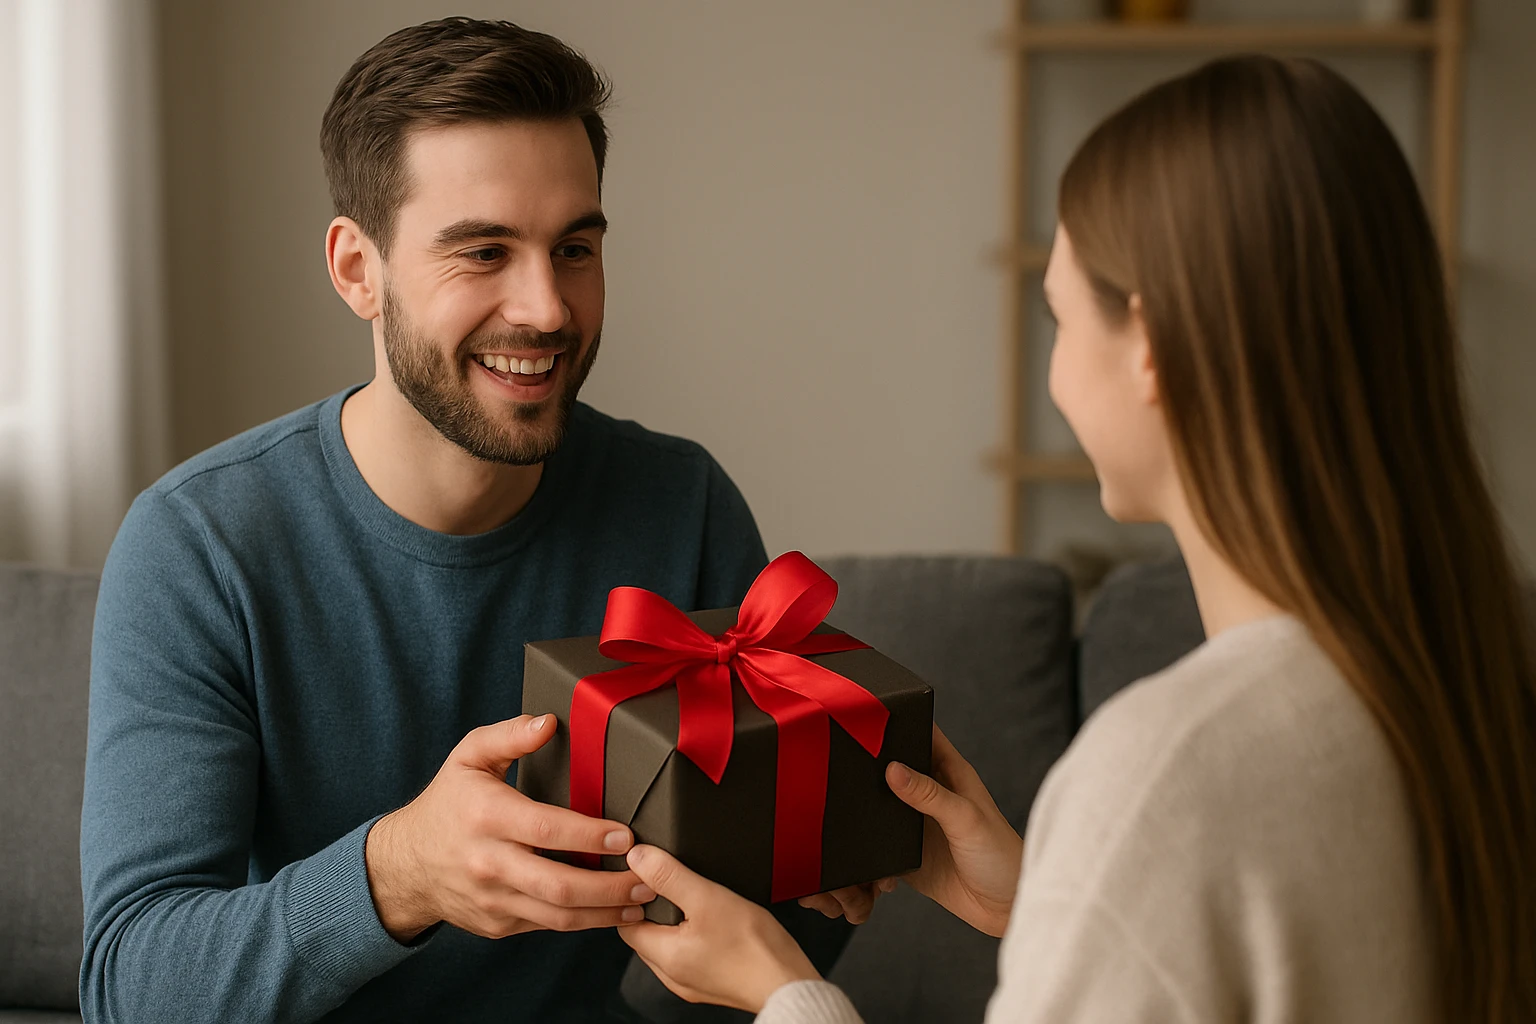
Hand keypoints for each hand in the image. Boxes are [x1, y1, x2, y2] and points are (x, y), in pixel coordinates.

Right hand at [364, 714, 653, 941]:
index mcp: (486, 816)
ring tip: (642, 902)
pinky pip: (548, 926)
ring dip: (606, 912)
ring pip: (558, 916)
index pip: (544, 829)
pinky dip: (584, 923)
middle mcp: (489, 863)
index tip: (626, 836)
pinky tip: (613, 913)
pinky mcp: (498, 924)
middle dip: (610, 886)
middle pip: (558, 885)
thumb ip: (508, 736)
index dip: (588, 835)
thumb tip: (547, 722)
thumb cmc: (447, 804)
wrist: (404, 865)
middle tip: (649, 878)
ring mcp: (493, 899)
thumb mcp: (468, 757)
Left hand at [618, 845, 819, 1012]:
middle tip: (670, 882)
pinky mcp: (712, 984)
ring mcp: (692, 983)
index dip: (631, 896)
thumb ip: (669, 875)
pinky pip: (690, 956)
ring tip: (694, 900)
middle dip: (653, 908)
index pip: (626, 923)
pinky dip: (694, 937)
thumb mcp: (707, 897)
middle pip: (646, 934)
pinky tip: (714, 924)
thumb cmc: (754, 946)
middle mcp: (672, 975)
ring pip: (669, 945)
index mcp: (664, 956)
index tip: (645, 875)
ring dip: (675, 923)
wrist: (789, 982)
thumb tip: (637, 857)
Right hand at [801, 725, 1021, 936]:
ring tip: (837, 802)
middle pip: (893, 768)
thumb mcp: (966, 819)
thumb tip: (892, 770)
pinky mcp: (907, 854)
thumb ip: (930, 795)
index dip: (899, 721)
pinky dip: (866, 846)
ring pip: (881, 807)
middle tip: (837, 757)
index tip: (867, 712)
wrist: (1006, 909)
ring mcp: (917, 824)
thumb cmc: (1002, 856)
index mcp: (950, 773)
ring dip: (865, 809)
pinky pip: (878, 845)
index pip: (922, 734)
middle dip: (869, 765)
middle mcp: (931, 795)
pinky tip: (855, 848)